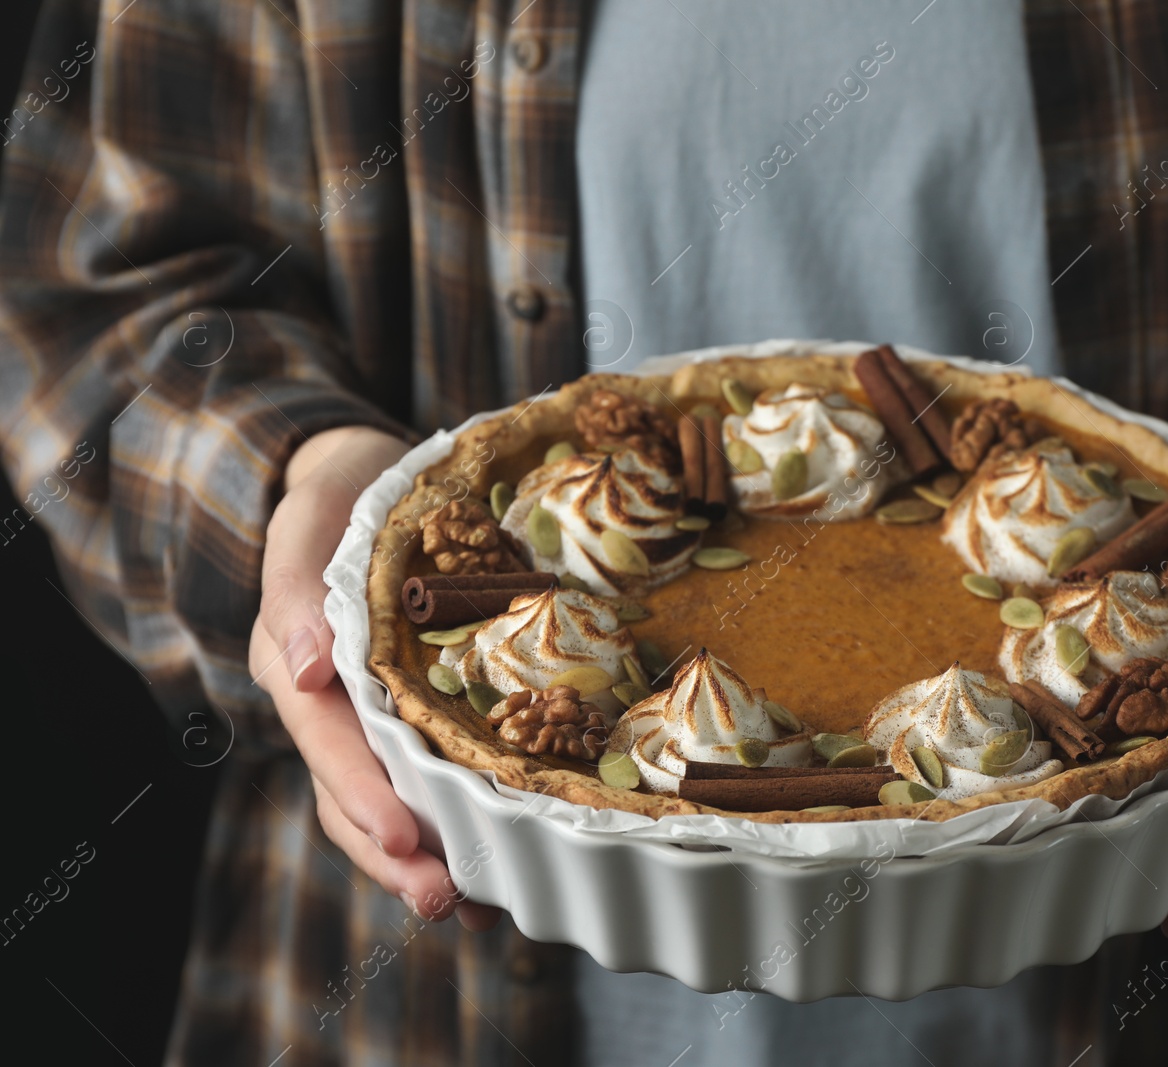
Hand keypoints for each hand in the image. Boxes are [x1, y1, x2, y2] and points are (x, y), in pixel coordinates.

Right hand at [250, 425, 500, 929]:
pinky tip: (506, 858)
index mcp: (302, 667)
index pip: (329, 744)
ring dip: (430, 860)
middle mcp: (335, 707)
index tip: (404, 839)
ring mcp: (375, 718)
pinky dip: (461, 824)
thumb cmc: (340, 496)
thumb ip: (297, 589)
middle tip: (446, 902)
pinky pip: (433, 778)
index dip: (362, 796)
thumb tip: (303, 669)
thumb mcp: (311, 522)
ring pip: (392, 804)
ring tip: (480, 909)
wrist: (371, 479)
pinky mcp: (417, 715)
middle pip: (353, 799)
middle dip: (396, 858)